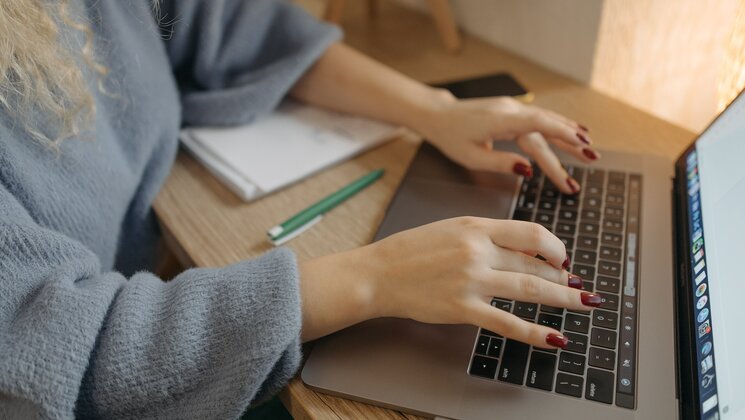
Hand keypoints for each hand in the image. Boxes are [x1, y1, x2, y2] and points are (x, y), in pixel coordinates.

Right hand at [300, 216, 601, 346]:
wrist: (379, 273)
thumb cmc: (411, 250)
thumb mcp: (451, 228)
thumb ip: (487, 235)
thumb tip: (525, 248)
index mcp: (476, 227)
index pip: (532, 233)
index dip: (556, 248)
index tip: (563, 259)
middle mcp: (478, 251)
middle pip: (536, 263)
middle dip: (563, 277)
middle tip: (578, 287)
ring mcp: (471, 281)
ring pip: (531, 289)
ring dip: (564, 299)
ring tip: (584, 304)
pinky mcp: (462, 309)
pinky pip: (508, 323)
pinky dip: (535, 333)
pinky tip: (555, 339)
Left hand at [412, 92, 600, 193]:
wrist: (438, 114)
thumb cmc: (451, 137)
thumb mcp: (471, 158)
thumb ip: (501, 164)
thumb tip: (528, 171)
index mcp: (499, 121)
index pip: (538, 125)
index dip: (562, 134)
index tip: (582, 145)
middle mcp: (510, 110)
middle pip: (545, 129)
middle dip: (570, 145)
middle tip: (592, 159)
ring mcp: (512, 108)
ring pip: (545, 123)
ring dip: (568, 134)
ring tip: (589, 149)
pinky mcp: (512, 111)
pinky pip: (539, 119)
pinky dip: (557, 126)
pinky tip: (573, 131)